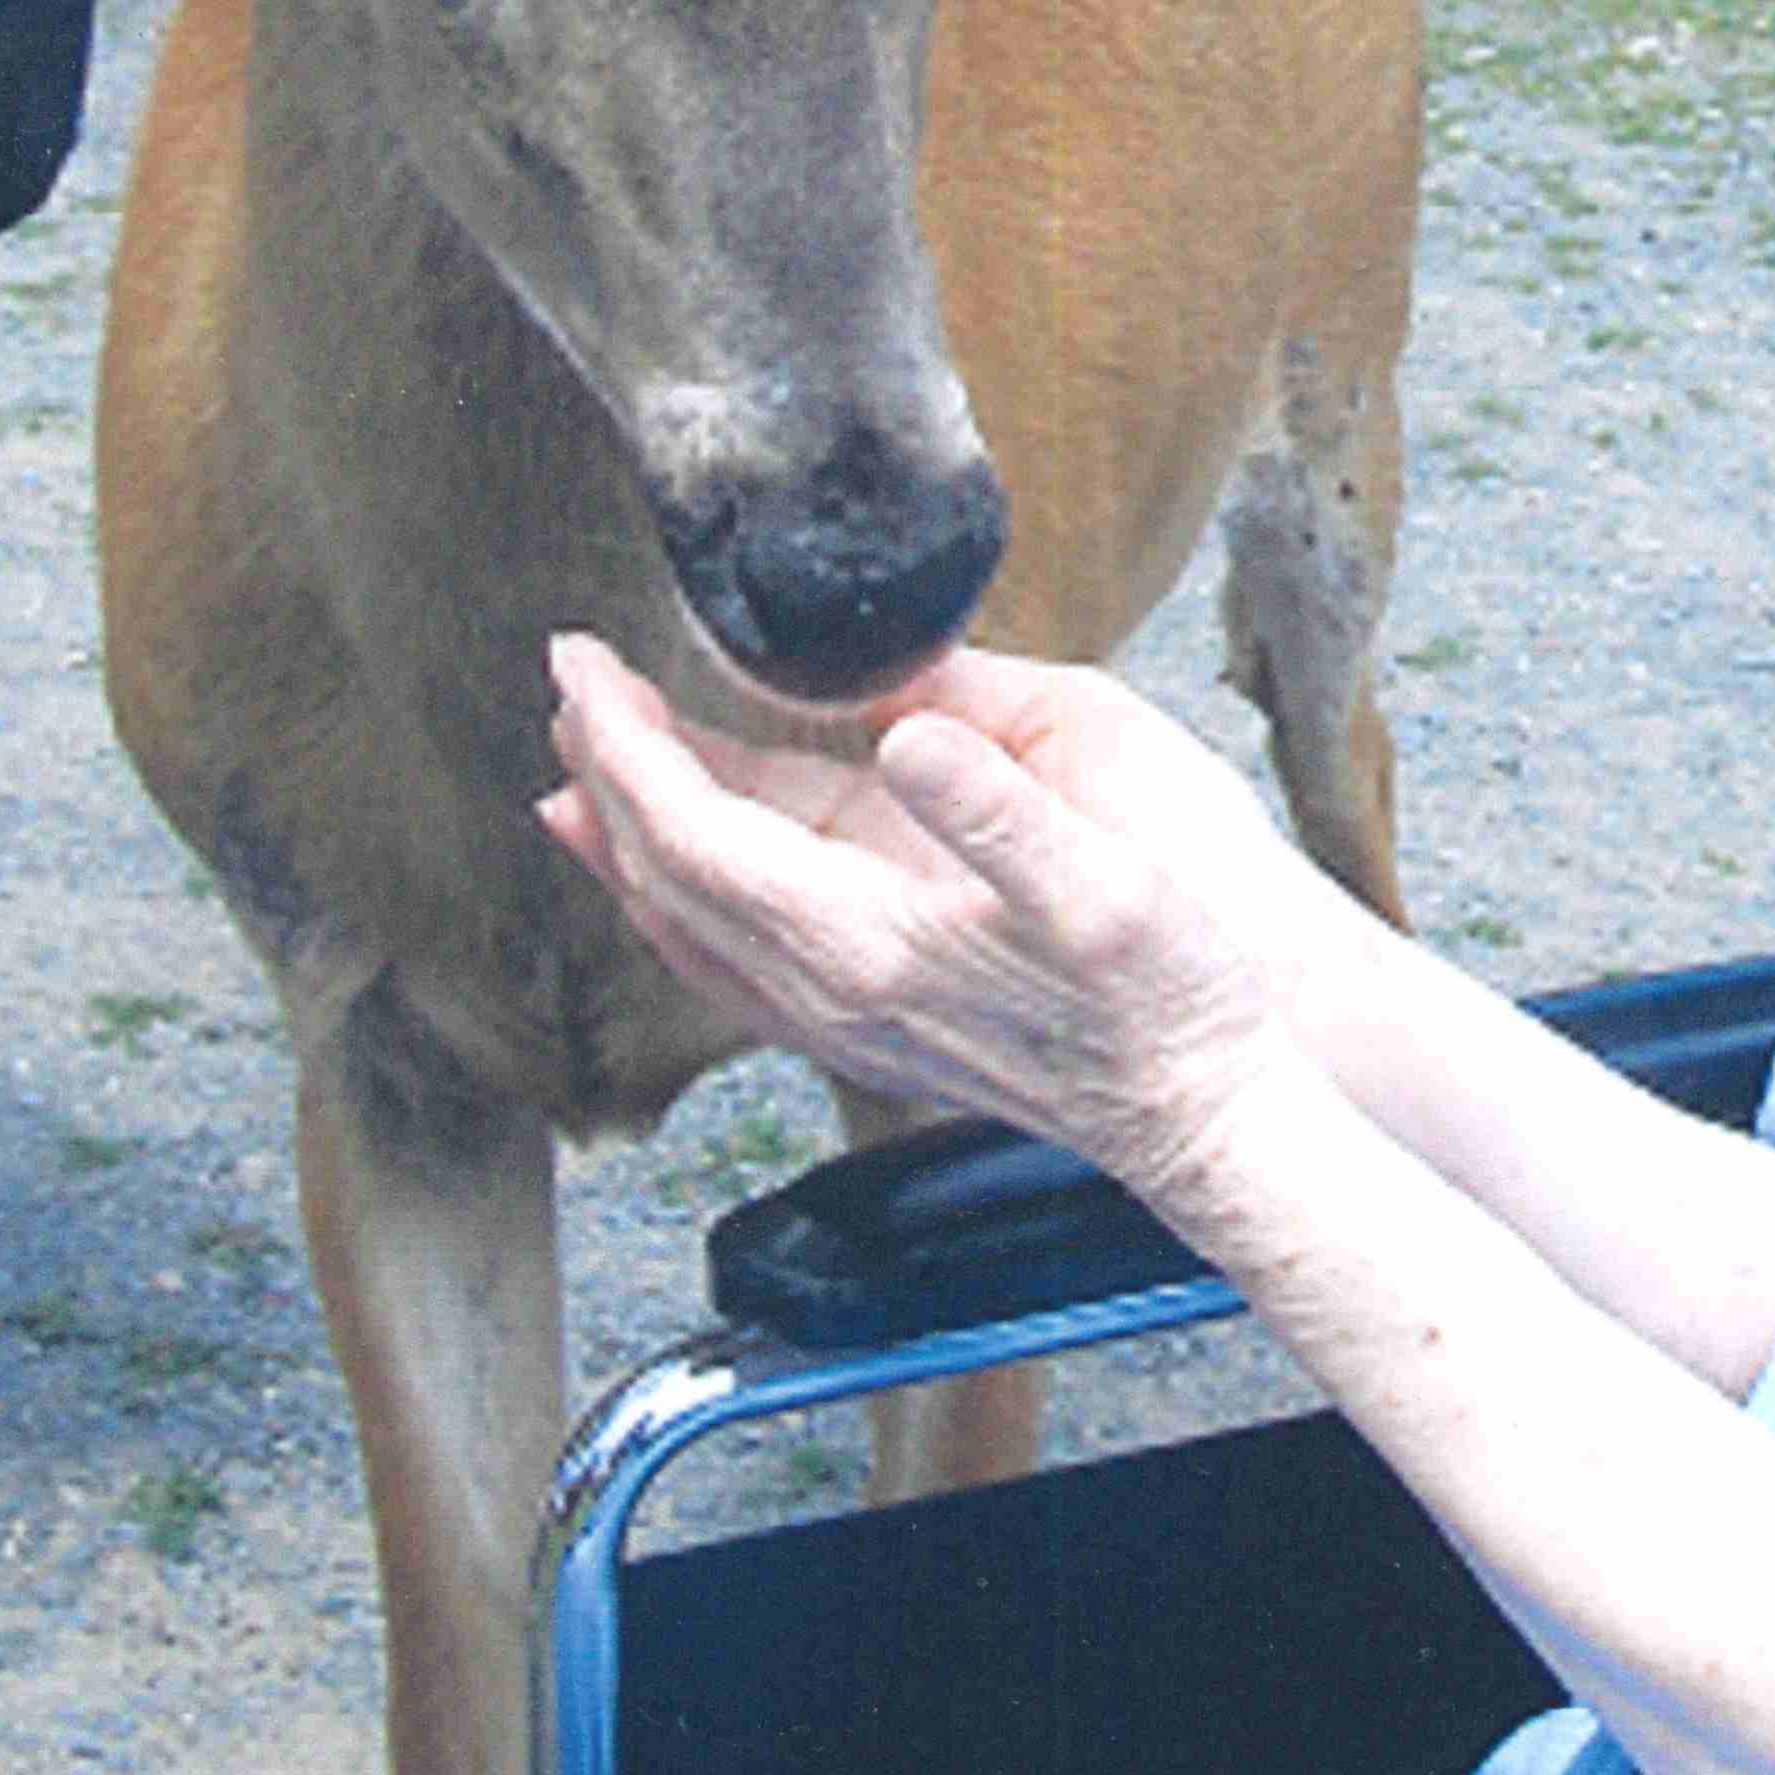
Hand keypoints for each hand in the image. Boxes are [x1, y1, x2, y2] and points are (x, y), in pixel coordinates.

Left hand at [542, 632, 1288, 1197]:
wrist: (1199, 1114)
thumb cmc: (1163, 996)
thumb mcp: (1097, 878)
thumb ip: (992, 803)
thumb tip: (902, 730)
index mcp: (860, 940)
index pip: (690, 829)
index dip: (625, 740)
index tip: (584, 660)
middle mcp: (827, 992)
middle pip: (665, 874)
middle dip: (607, 772)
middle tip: (576, 681)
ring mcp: (842, 1020)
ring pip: (690, 923)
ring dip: (630, 838)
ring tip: (586, 776)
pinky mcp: (872, 1026)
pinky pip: (732, 955)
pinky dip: (683, 896)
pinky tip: (694, 875)